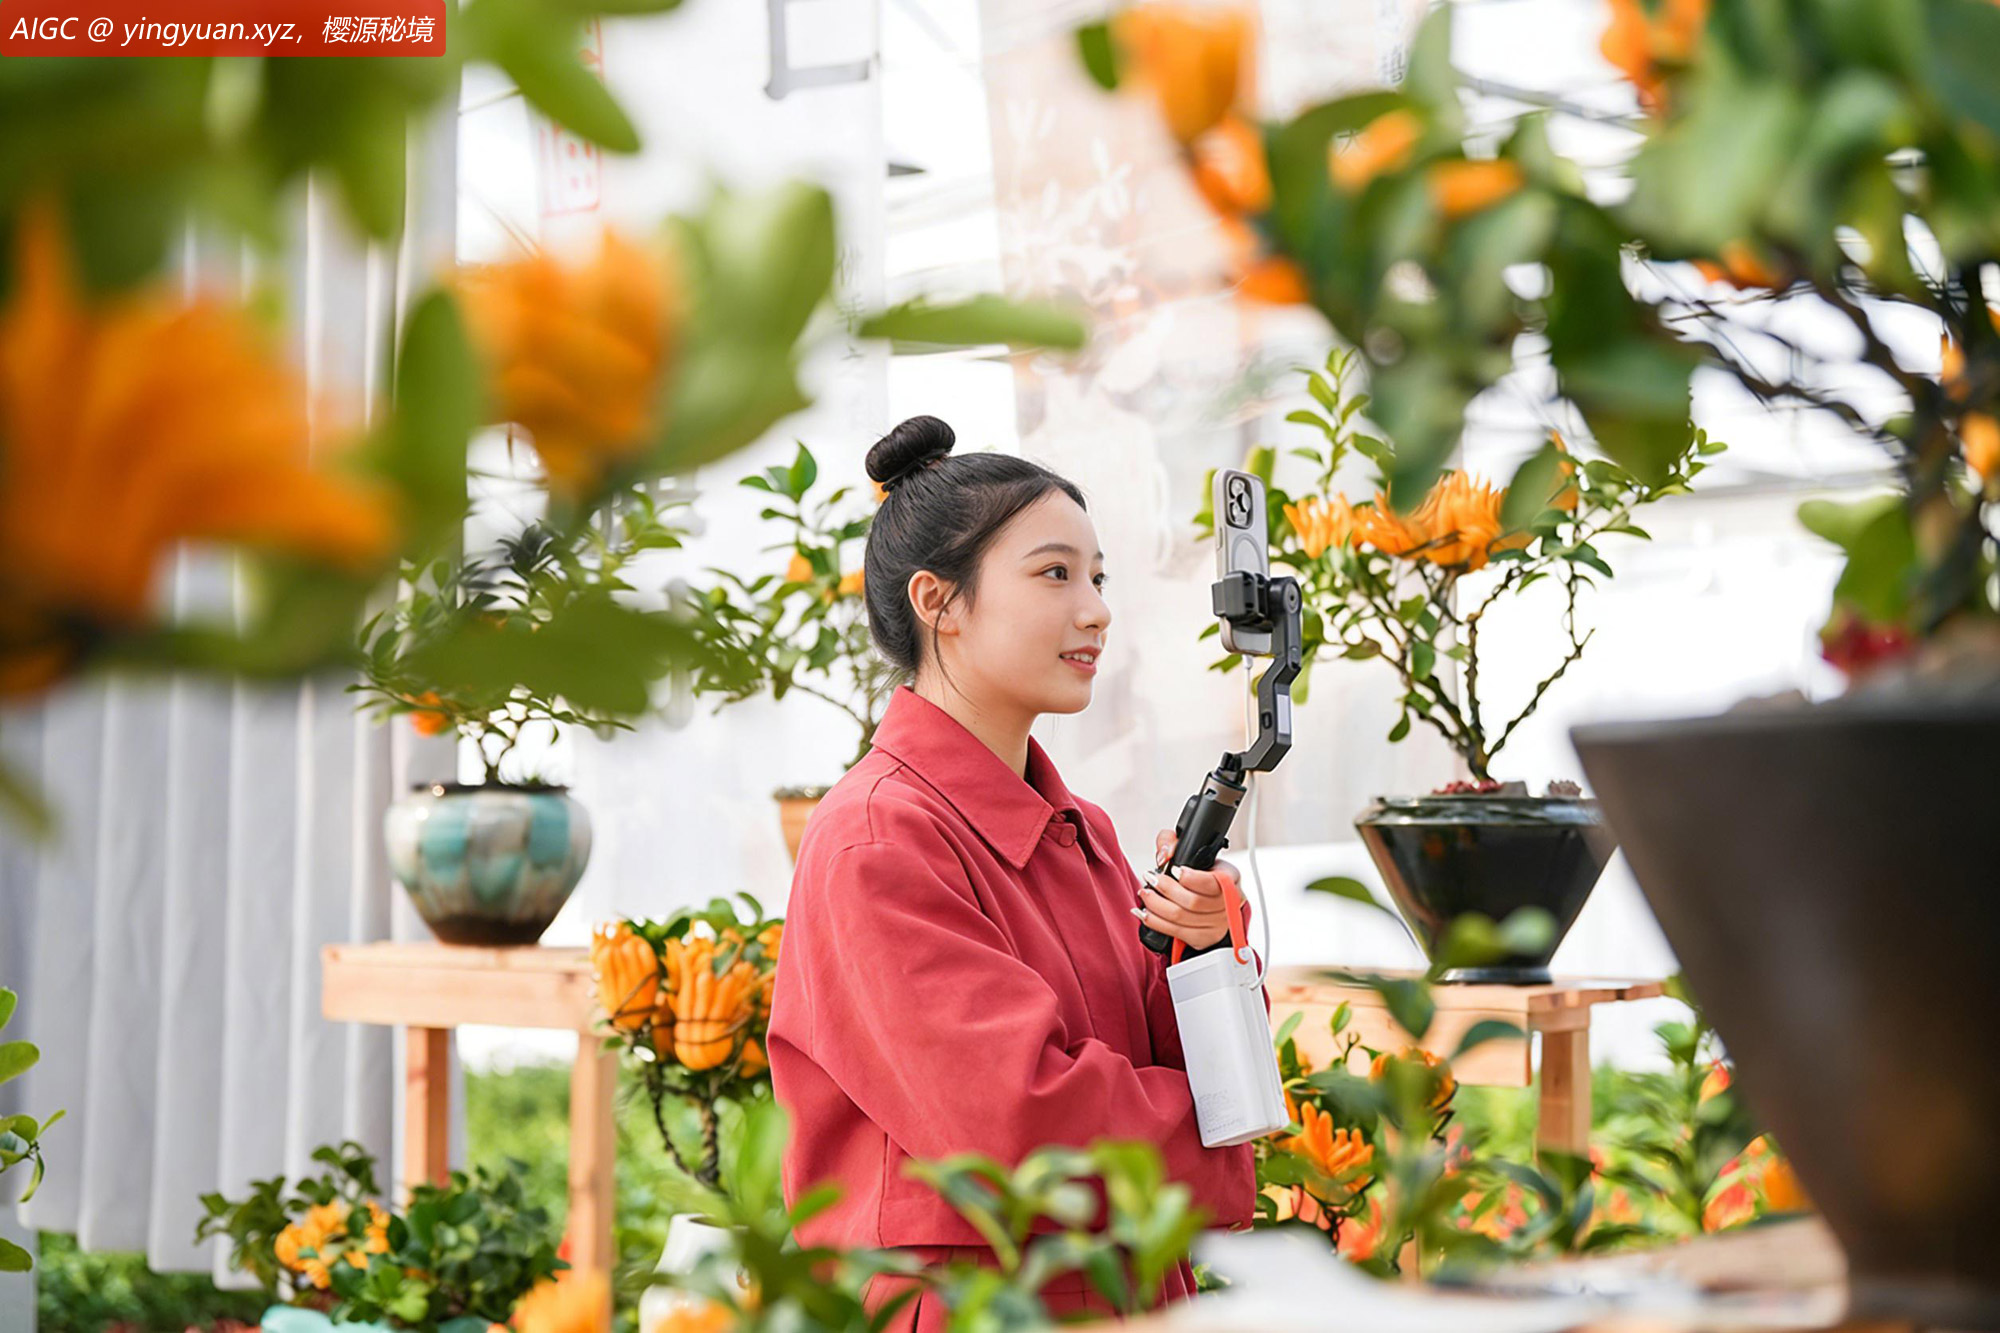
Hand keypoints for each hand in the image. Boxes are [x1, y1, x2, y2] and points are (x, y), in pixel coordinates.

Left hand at [1132, 829, 1249, 952]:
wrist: (1207, 899)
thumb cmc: (1198, 873)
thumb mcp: (1188, 851)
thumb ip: (1172, 842)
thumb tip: (1165, 854)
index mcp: (1230, 878)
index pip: (1213, 882)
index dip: (1191, 878)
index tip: (1174, 869)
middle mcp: (1229, 903)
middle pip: (1194, 902)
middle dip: (1166, 889)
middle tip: (1150, 878)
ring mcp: (1217, 924)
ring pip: (1181, 917)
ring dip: (1156, 905)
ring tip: (1144, 892)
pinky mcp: (1204, 938)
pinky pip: (1176, 932)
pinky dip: (1155, 922)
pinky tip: (1144, 913)